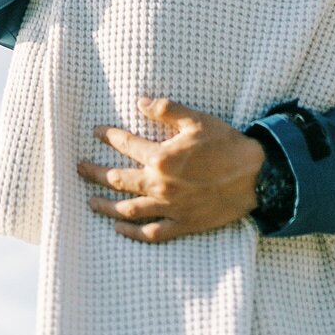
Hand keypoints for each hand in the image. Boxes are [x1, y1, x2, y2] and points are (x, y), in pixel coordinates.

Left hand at [77, 96, 265, 241]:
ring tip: (90, 201)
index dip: (108, 136)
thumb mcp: (197, 119)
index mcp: (162, 157)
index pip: (126, 145)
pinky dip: (132, 233)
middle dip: (94, 173)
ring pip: (128, 210)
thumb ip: (166, 110)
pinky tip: (119, 229)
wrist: (255, 177)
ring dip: (106, 206)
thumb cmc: (226, 145)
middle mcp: (161, 185)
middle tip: (78, 169)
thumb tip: (140, 102)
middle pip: (118, 180)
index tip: (95, 132)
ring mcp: (170, 208)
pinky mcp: (182, 224)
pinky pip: (151, 233)